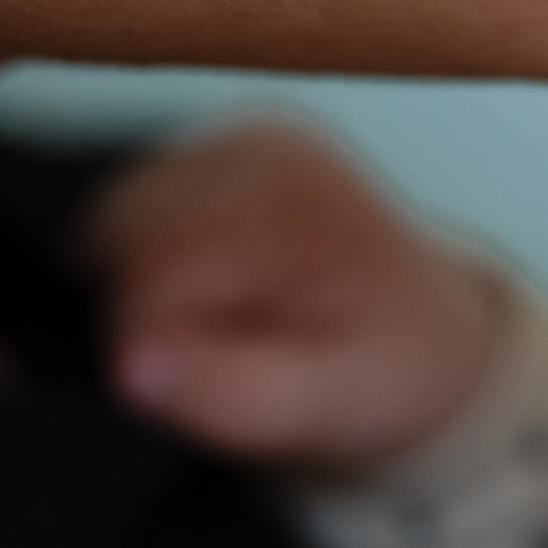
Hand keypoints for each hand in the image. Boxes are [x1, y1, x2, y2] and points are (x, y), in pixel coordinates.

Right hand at [89, 123, 504, 474]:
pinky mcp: (216, 146)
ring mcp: (241, 137)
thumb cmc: (388, 371)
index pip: (160, 263)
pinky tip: (215, 290)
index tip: (182, 388)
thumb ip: (232, 395)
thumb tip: (133, 368)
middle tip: (212, 357)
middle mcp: (271, 148)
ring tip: (222, 325)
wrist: (430, 332)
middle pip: (126, 227)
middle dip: (145, 309)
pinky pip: (134, 205)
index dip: (148, 339)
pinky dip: (152, 258)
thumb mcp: (329, 410)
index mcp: (305, 206)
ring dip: (144, 283)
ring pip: (117, 214)